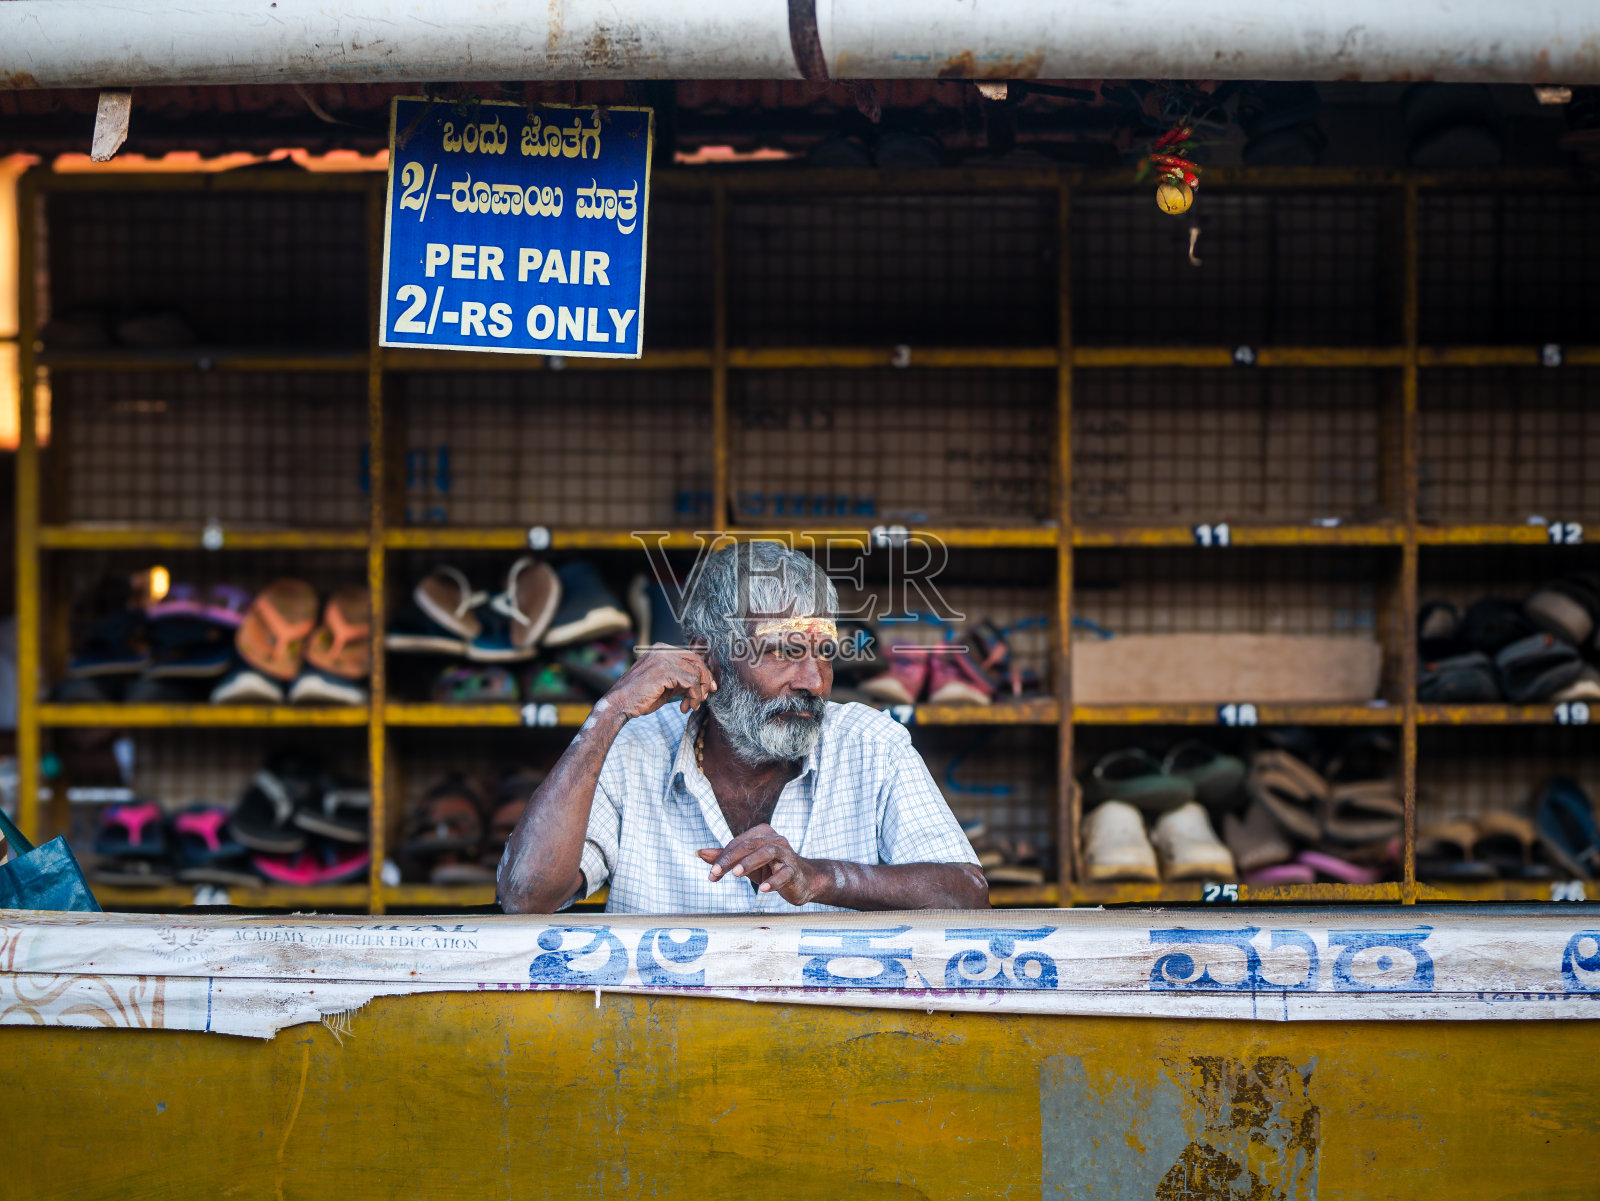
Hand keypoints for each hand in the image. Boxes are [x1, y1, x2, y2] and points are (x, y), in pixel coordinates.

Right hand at [603, 644, 716, 718]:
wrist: (619, 704)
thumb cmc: (639, 697)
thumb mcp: (664, 684)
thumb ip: (680, 678)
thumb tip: (701, 682)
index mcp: (661, 649)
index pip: (691, 656)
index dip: (703, 673)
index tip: (707, 689)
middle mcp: (662, 650)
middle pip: (697, 661)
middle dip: (704, 681)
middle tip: (704, 698)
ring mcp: (663, 658)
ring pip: (696, 672)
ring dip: (697, 693)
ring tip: (691, 706)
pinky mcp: (665, 670)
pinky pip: (691, 682)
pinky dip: (693, 696)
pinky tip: (686, 707)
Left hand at [698, 824, 825, 905]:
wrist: (803, 880)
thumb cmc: (771, 869)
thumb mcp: (746, 863)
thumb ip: (724, 857)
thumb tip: (699, 853)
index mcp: (761, 834)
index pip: (738, 843)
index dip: (722, 858)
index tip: (711, 875)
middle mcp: (775, 840)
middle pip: (749, 845)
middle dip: (730, 859)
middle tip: (715, 872)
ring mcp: (786, 854)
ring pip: (767, 852)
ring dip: (750, 862)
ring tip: (736, 874)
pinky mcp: (794, 870)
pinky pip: (785, 873)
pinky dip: (773, 880)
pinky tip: (763, 889)